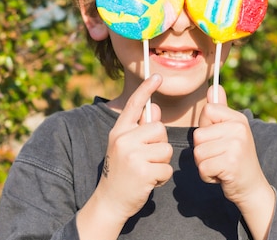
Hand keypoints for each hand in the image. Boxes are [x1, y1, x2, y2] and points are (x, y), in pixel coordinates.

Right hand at [77, 74, 172, 239]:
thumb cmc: (121, 172)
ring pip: (166, 149)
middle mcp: (123, 139)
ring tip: (146, 171)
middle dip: (159, 145)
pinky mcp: (142, 171)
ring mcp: (132, 155)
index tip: (157, 76)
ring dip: (161, 163)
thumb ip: (139, 128)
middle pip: (159, 129)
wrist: (109, 201)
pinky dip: (162, 177)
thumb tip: (154, 108)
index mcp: (119, 131)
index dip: (146, 89)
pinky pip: (167, 168)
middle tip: (145, 159)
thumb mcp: (125, 147)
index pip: (134, 105)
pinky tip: (149, 182)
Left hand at [193, 85, 275, 239]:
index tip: (218, 139)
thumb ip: (220, 110)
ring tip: (221, 166)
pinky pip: (203, 168)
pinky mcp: (230, 164)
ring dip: (205, 164)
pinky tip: (221, 176)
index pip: (207, 111)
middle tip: (221, 157)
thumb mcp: (231, 132)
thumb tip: (213, 87)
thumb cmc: (236, 158)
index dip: (205, 128)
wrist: (252, 187)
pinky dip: (208, 176)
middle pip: (198, 135)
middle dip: (203, 150)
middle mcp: (239, 129)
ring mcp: (236, 146)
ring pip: (198, 152)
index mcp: (238, 119)